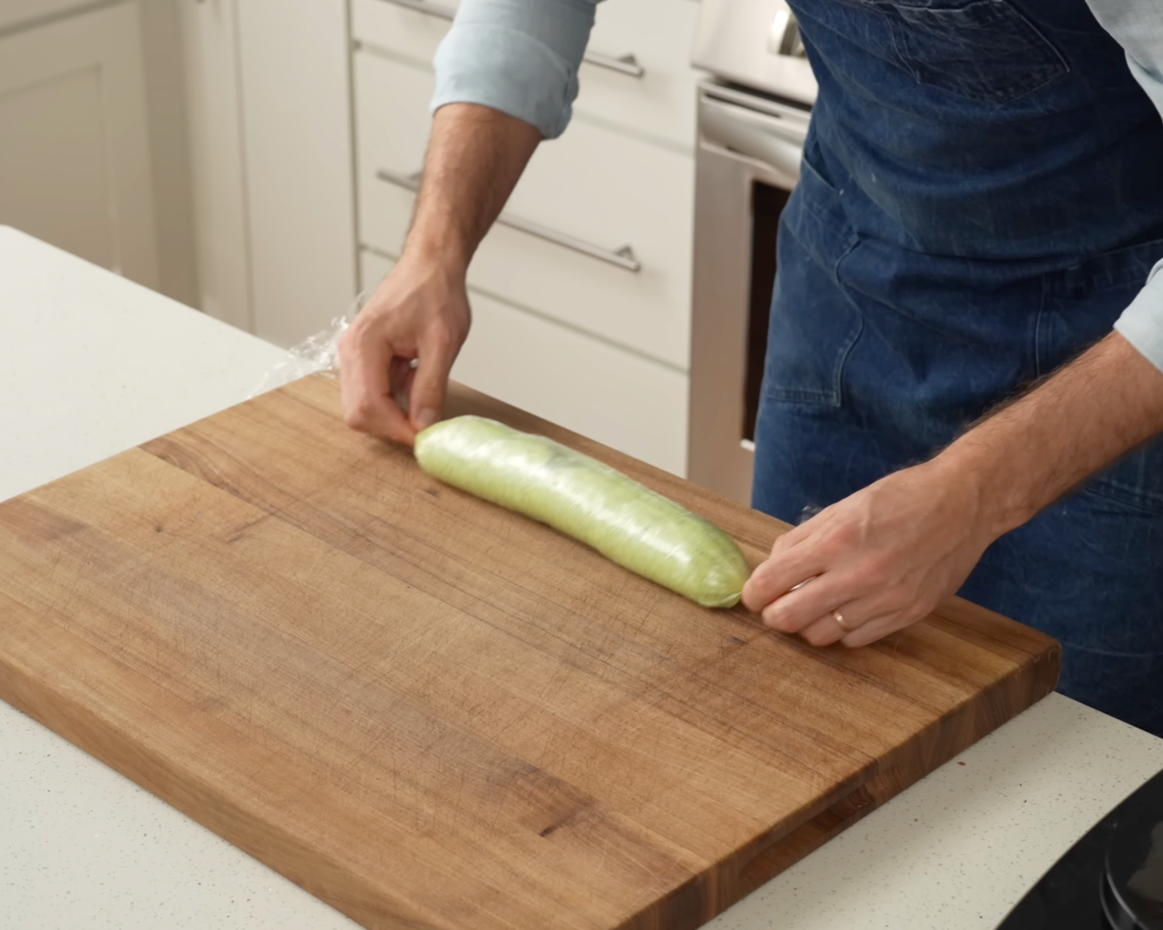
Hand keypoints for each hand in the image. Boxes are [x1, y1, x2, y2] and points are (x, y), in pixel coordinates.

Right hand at [339, 254, 469, 444]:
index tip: (425, 437)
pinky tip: (417, 382)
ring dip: (394, 414)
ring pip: (364, 407)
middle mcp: (350, 352)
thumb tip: (423, 425)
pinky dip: (395, 400)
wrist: (431, 266)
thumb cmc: (435, 292)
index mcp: (363, 345)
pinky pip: (373, 394)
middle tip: (426, 427)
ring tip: (424, 395)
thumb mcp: (443, 342)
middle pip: (358, 413)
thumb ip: (431, 386)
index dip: (396, 429)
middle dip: (392, 426)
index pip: (368, 406)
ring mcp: (354, 356)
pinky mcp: (364, 359)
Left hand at [741, 460, 1001, 646]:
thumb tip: (772, 567)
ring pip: (822, 635)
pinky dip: (843, 630)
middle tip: (775, 608)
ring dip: (809, 625)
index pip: (773, 581)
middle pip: (791, 618)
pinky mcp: (908, 615)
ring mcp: (885, 599)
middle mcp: (858, 574)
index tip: (753, 594)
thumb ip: (802, 539)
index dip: (754, 593)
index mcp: (836, 541)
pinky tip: (845, 611)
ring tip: (813, 608)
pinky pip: (857, 639)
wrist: (962, 504)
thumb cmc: (901, 499)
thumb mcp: (842, 508)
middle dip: (774, 615)